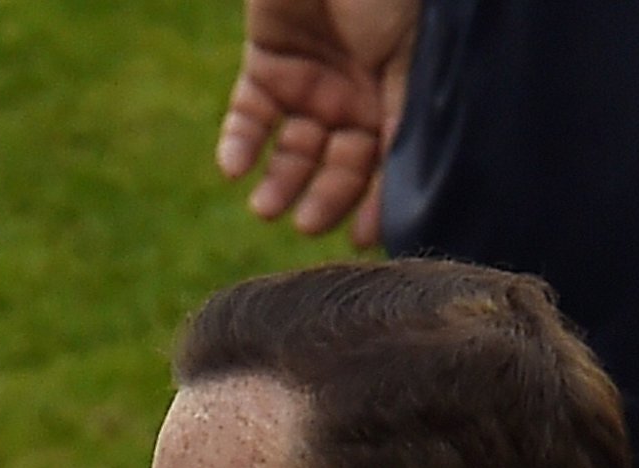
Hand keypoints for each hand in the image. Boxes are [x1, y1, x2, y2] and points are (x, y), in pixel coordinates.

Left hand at [216, 0, 419, 244]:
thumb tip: (402, 186)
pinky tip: (234, 169)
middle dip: (323, 197)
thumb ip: (399, 116)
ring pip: (292, 149)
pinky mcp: (265, 65)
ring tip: (266, 209)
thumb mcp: (404, 57)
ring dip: (280, 181)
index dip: (373, 201)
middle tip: (306, 225)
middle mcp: (352, 96)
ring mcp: (308, 81)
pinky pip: (250, 116)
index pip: (383, 163)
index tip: (362, 238)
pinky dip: (241, 144)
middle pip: (336, 163)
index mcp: (393, 97)